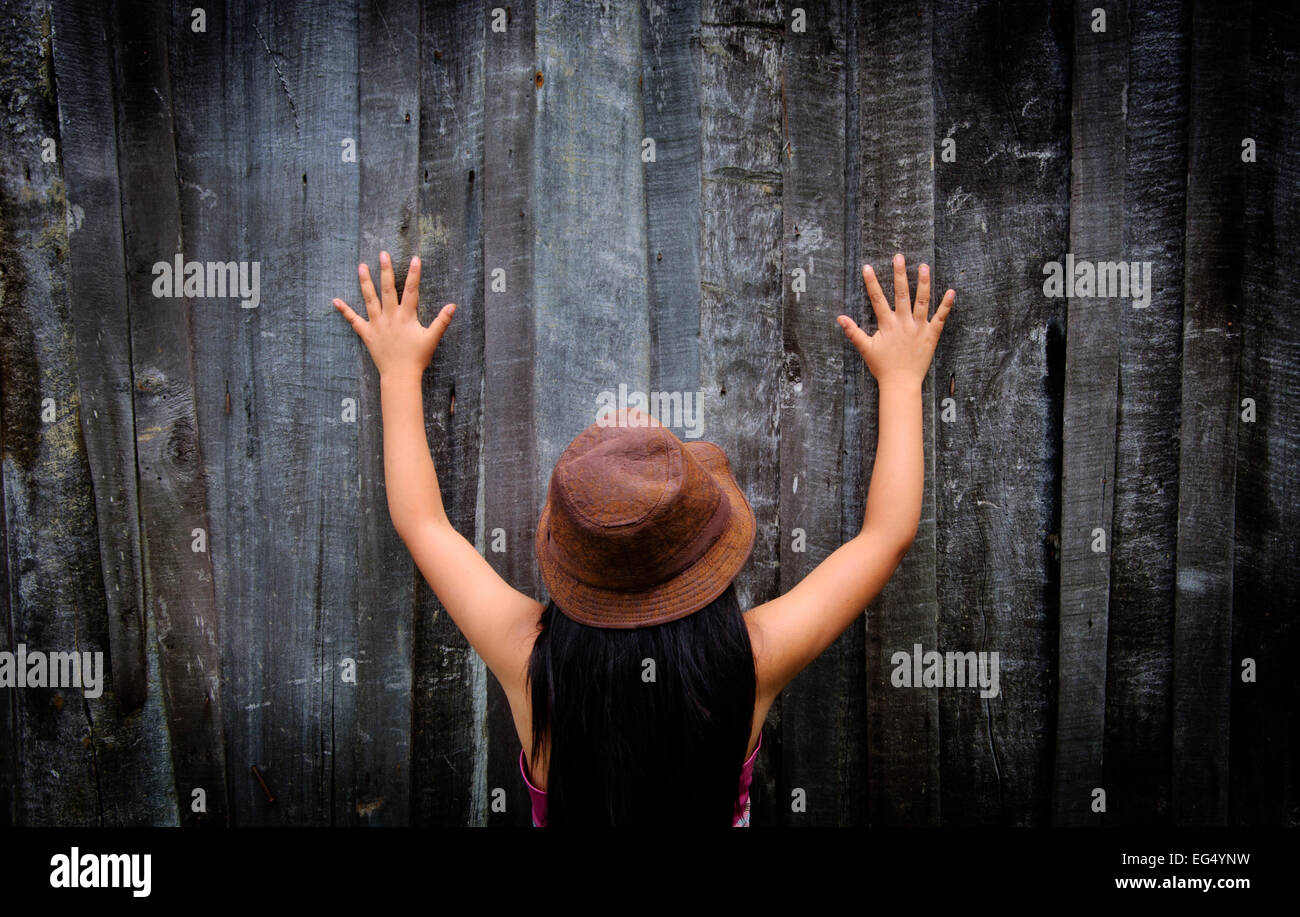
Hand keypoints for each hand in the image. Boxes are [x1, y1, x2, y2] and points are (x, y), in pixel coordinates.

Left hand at [333, 251, 455, 378]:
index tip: (414, 259)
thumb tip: (453, 306)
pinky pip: (354, 321)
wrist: (400, 375)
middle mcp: (390, 317)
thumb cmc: (417, 358)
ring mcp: (377, 324)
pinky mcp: (367, 334)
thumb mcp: (432, 339)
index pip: (412, 291)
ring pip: (370, 299)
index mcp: (406, 317)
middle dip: (386, 270)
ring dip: (365, 282)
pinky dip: (345, 311)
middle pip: (388, 289)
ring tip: (361, 266)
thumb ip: (442, 321)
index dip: (414, 274)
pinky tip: (336, 301)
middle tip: (383, 254)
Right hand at [837, 253, 953, 387]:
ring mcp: (919, 328)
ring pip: (922, 301)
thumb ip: (853, 331)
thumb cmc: (883, 367)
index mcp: (887, 325)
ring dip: (923, 283)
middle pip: (901, 294)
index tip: (867, 267)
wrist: (901, 383)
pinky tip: (951, 291)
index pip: (877, 298)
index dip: (871, 282)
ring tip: (923, 266)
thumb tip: (839, 318)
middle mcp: (903, 323)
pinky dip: (946, 305)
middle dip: (899, 274)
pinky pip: (940, 318)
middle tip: (899, 257)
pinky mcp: (931, 335)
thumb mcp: (866, 348)